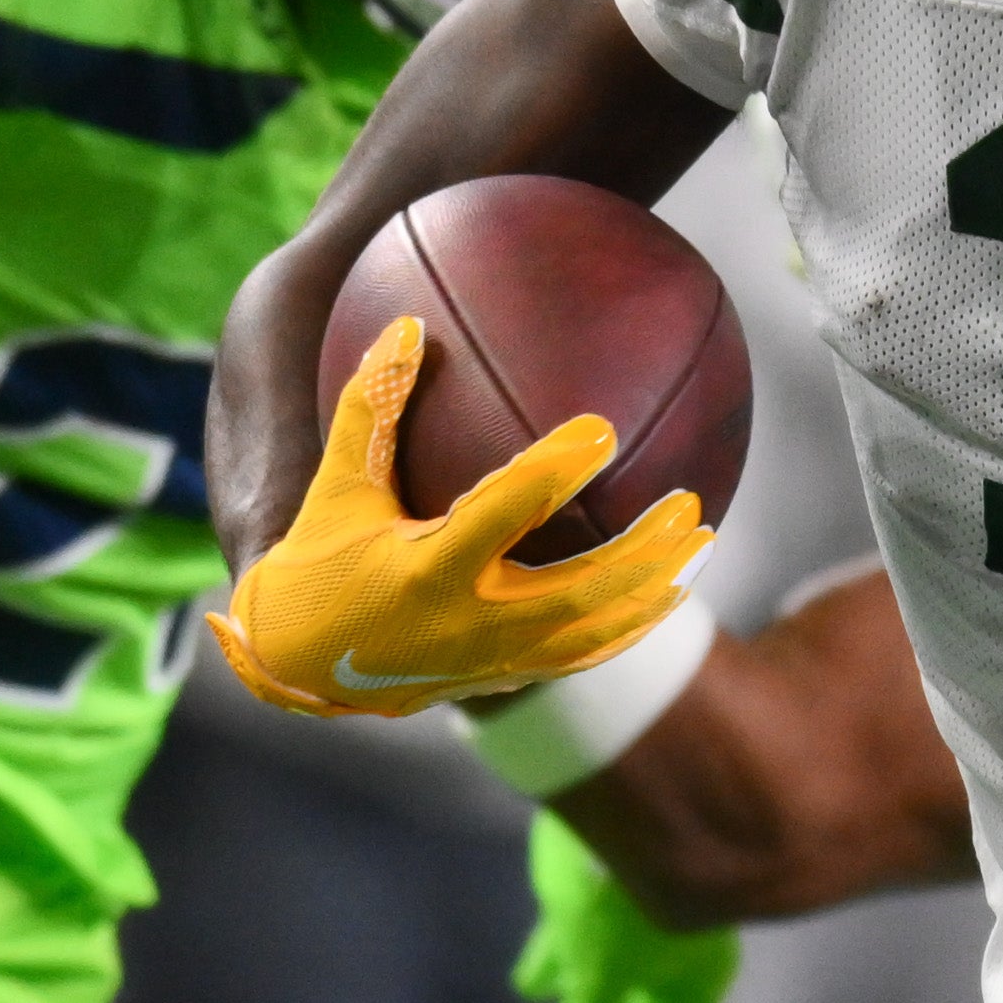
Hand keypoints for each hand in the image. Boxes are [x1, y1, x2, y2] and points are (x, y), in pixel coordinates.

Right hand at [206, 311, 715, 718]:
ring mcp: (492, 659)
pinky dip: (630, 625)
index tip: (602, 430)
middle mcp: (467, 622)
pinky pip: (582, 655)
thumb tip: (411, 325)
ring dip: (654, 589)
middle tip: (690, 502)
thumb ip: (371, 406)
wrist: (300, 664)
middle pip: (579, 588)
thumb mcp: (336, 483)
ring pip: (595, 631)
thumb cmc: (317, 560)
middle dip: (642, 550)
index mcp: (426, 567)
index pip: (504, 512)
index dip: (555, 471)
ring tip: (702, 543)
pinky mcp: (503, 677)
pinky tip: (669, 591)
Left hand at [516, 814, 736, 1002]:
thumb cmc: (617, 890)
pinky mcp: (608, 873)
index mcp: (695, 974)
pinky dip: (558, 958)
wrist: (619, 771)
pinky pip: (582, 931)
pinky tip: (529, 975)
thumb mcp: (599, 973)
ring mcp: (645, 907)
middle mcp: (680, 944)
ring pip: (615, 970)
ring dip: (583, 1002)